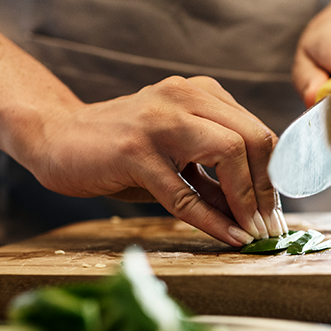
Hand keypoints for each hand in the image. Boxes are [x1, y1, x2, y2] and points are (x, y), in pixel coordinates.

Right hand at [28, 76, 282, 245]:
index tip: (275, 209)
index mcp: (200, 93)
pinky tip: (228, 237)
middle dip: (267, 187)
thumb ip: (213, 178)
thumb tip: (254, 213)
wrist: (55, 137)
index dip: (274, 173)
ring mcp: (160, 121)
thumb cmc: (119, 150)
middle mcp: (184, 97)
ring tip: (252, 231)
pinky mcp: (134, 151)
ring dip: (247, 199)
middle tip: (268, 224)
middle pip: (253, 137)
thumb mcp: (176, 157)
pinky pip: (185, 191)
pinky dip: (212, 219)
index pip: (257, 130)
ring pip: (229, 153)